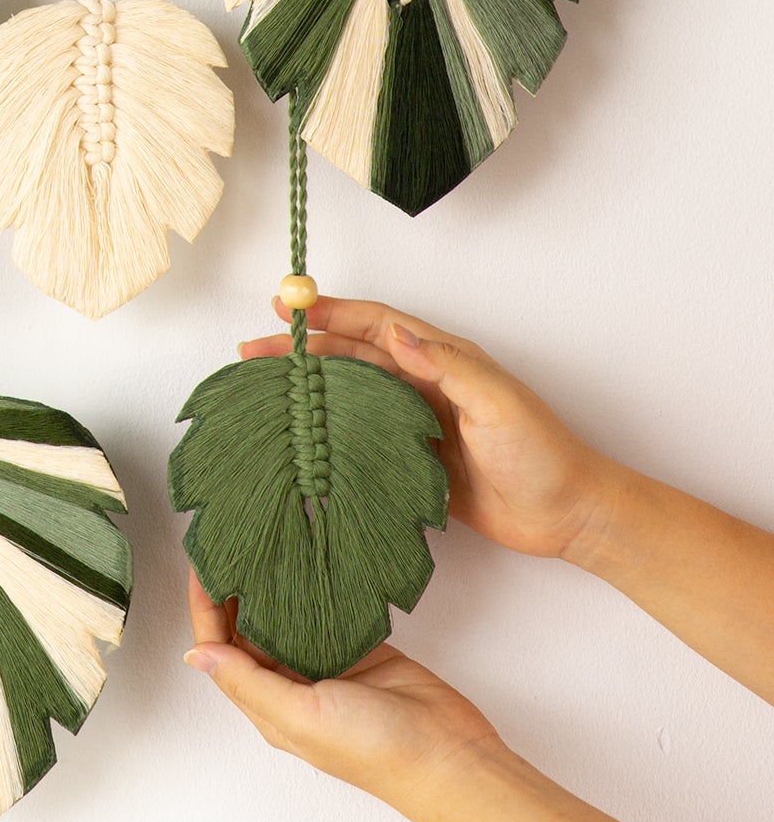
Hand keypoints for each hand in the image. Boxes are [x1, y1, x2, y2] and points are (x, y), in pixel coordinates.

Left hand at [184, 567, 502, 816]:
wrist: (449, 755)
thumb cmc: (375, 749)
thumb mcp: (301, 717)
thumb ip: (249, 683)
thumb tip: (195, 656)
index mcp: (269, 707)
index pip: (221, 650)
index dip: (206, 609)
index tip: (203, 565)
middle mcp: (290, 687)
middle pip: (246, 631)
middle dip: (231, 590)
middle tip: (226, 542)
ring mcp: (324, 666)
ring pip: (282, 617)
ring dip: (266, 586)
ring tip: (255, 542)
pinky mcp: (357, 649)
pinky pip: (322, 613)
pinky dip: (309, 589)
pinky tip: (299, 560)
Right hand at [238, 297, 620, 563]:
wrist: (567, 514)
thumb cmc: (541, 452)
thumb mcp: (496, 401)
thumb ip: (446, 365)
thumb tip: (395, 332)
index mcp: (442, 359)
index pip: (375, 324)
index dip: (330, 313)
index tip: (288, 307)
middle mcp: (425, 383)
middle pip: (352, 357)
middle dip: (304, 351)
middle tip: (253, 353)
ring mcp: (417, 422)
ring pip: (352, 396)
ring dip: (311, 390)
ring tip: (266, 392)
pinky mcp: (416, 460)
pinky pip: (364, 440)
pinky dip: (331, 435)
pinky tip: (305, 443)